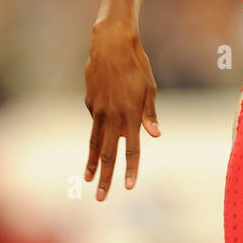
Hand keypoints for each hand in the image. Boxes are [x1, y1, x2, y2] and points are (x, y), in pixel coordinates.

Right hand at [84, 24, 159, 200]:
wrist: (110, 44)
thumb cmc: (136, 64)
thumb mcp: (150, 88)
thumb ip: (150, 114)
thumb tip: (154, 135)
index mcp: (130, 115)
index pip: (132, 150)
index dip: (131, 170)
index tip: (128, 187)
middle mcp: (112, 116)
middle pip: (109, 153)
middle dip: (106, 178)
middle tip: (101, 198)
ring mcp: (98, 110)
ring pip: (94, 142)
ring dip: (92, 163)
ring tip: (87, 180)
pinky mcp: (90, 102)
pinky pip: (95, 121)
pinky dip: (98, 130)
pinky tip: (101, 128)